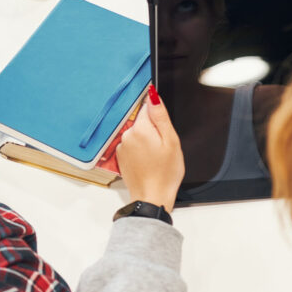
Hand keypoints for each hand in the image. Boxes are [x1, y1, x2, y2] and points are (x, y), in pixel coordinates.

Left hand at [116, 86, 183, 210]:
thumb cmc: (165, 172)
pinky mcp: (121, 157)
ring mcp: (122, 147)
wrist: (152, 196)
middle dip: (153, 131)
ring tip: (156, 157)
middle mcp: (127, 135)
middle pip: (142, 122)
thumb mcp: (170, 141)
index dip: (159, 118)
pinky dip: (140, 151)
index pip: (147, 108)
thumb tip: (153, 95)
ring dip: (146, 142)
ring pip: (137, 134)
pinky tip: (148, 162)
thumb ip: (160, 116)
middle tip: (163, 148)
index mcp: (140, 129)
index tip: (164, 131)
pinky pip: (132, 146)